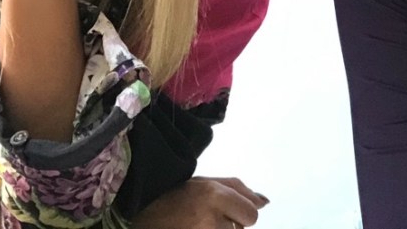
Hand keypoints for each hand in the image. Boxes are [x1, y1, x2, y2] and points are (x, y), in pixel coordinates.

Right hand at [131, 176, 269, 228]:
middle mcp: (210, 218)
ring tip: (200, 225)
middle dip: (232, 224)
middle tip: (209, 218)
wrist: (142, 218)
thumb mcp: (204, 182)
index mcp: (213, 195)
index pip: (252, 214)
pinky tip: (197, 228)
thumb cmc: (174, 198)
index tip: (229, 211)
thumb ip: (237, 189)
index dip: (242, 213)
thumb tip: (264, 202)